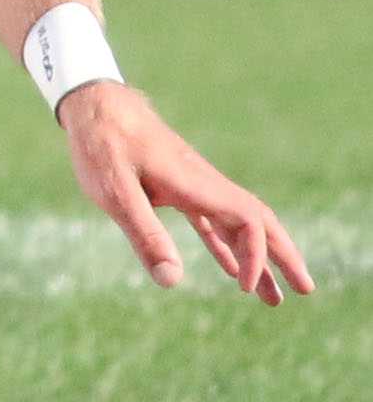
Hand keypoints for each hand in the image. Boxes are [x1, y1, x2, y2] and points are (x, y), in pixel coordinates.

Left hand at [58, 82, 312, 303]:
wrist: (95, 105)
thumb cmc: (102, 145)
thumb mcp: (115, 191)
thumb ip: (144, 234)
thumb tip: (172, 281)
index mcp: (197, 184)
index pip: (249, 221)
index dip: (257, 255)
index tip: (246, 288)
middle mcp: (205, 184)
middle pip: (259, 222)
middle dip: (284, 256)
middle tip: (306, 290)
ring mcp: (194, 185)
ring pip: (237, 224)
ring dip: (257, 258)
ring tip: (273, 296)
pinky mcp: (177, 186)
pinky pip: (212, 220)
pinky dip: (225, 246)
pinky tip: (231, 270)